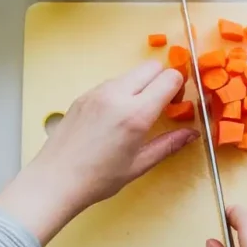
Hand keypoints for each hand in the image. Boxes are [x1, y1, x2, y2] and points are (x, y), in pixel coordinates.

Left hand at [0, 61, 198, 243]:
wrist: (55, 179)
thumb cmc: (98, 179)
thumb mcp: (139, 165)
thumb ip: (168, 144)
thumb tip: (191, 134)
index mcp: (135, 114)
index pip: (169, 78)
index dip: (179, 88)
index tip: (176, 104)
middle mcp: (117, 95)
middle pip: (151, 67)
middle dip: (162, 80)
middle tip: (161, 105)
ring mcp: (97, 92)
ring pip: (130, 73)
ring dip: (141, 85)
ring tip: (135, 114)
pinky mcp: (84, 95)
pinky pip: (111, 82)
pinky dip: (121, 91)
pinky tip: (114, 118)